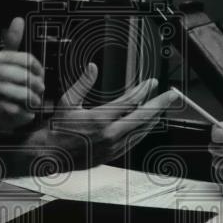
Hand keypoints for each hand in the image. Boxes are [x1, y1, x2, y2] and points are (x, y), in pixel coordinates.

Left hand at [0, 17, 44, 131]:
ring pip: (23, 93)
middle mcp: (38, 86)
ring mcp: (33, 102)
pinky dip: (3, 103)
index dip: (12, 57)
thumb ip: (13, 41)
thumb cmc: (4, 81)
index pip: (29, 61)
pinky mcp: (25, 116)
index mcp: (36, 71)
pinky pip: (17, 110)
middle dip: (3, 71)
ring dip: (2, 86)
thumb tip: (18, 19)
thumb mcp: (6, 60)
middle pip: (25, 76)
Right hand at [32, 63, 178, 166]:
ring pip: (141, 131)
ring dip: (153, 118)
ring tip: (162, 108)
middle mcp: (109, 135)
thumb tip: (93, 67)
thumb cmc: (57, 129)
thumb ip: (82, 83)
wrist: (51, 153)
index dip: (142, 91)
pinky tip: (147, 125)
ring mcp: (112, 147)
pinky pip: (134, 142)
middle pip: (142, 117)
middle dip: (159, 104)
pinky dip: (143, 131)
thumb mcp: (67, 101)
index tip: (150, 83)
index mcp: (99, 120)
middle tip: (171, 95)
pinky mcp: (112, 155)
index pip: (129, 102)